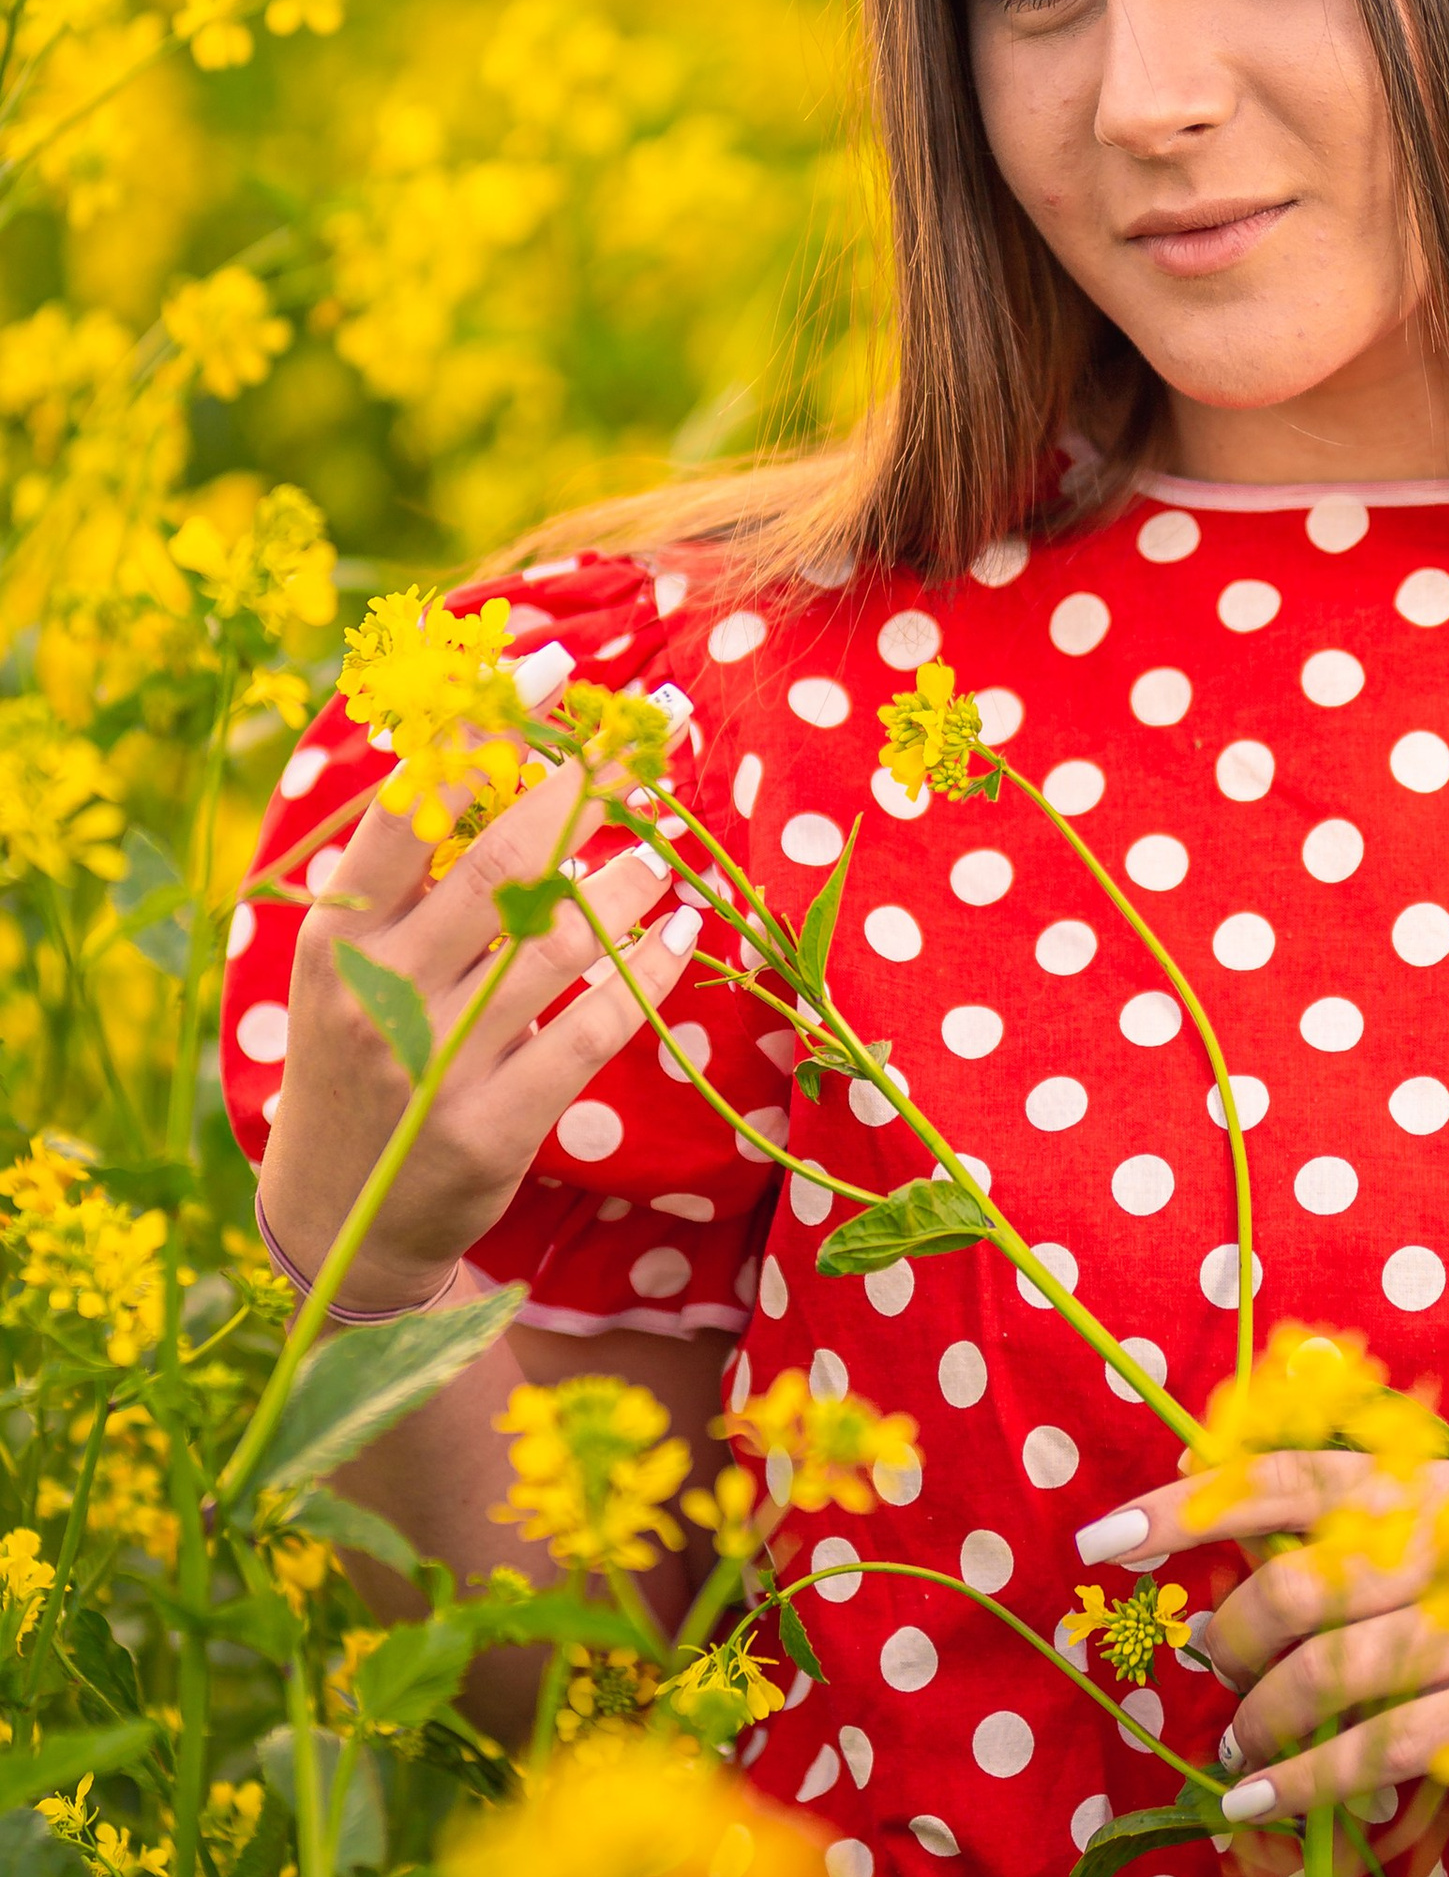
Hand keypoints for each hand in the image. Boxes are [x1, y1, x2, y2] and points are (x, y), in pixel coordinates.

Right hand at [255, 761, 696, 1309]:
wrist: (341, 1215)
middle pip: (499, 858)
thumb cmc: (359, 1058)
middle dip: (588, 787)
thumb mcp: (352, 963)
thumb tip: (500, 750)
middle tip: (653, 739)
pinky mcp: (491, 1127)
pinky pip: (592, 1029)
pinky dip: (649, 973)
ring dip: (629, 882)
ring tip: (665, 850)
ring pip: (557, 941)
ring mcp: (433, 1062)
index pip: (410, 803)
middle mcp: (377, 990)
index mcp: (336, 933)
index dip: (483, 724)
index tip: (552, 661)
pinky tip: (684, 933)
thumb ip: (407, 877)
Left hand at [1080, 1450, 1448, 1825]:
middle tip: (1220, 1683)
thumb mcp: (1439, 1566)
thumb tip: (1214, 1585)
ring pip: (1334, 1671)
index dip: (1186, 1506)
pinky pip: (1380, 1747)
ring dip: (1263, 1723)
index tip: (1099, 1538)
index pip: (1286, 1479)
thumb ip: (1342, 1558)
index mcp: (1426, 1489)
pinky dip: (1304, 1781)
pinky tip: (1258, 1803)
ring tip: (1239, 1753)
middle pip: (1300, 1585)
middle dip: (1233, 1644)